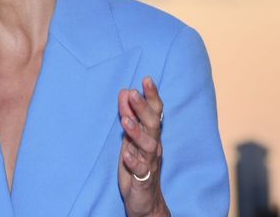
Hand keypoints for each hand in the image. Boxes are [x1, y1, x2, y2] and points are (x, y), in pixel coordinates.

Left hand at [118, 76, 168, 216]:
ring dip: (137, 132)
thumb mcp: (130, 138)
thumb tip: (125, 92)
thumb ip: (128, 115)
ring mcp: (149, 163)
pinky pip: (140, 170)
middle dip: (143, 108)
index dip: (152, 96)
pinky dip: (133, 162)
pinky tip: (125, 155)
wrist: (145, 200)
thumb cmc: (137, 165)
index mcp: (151, 135)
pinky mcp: (143, 179)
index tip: (146, 78)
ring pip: (148, 145)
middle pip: (153, 124)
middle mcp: (153, 146)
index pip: (155, 112)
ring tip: (125, 120)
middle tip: (133, 93)